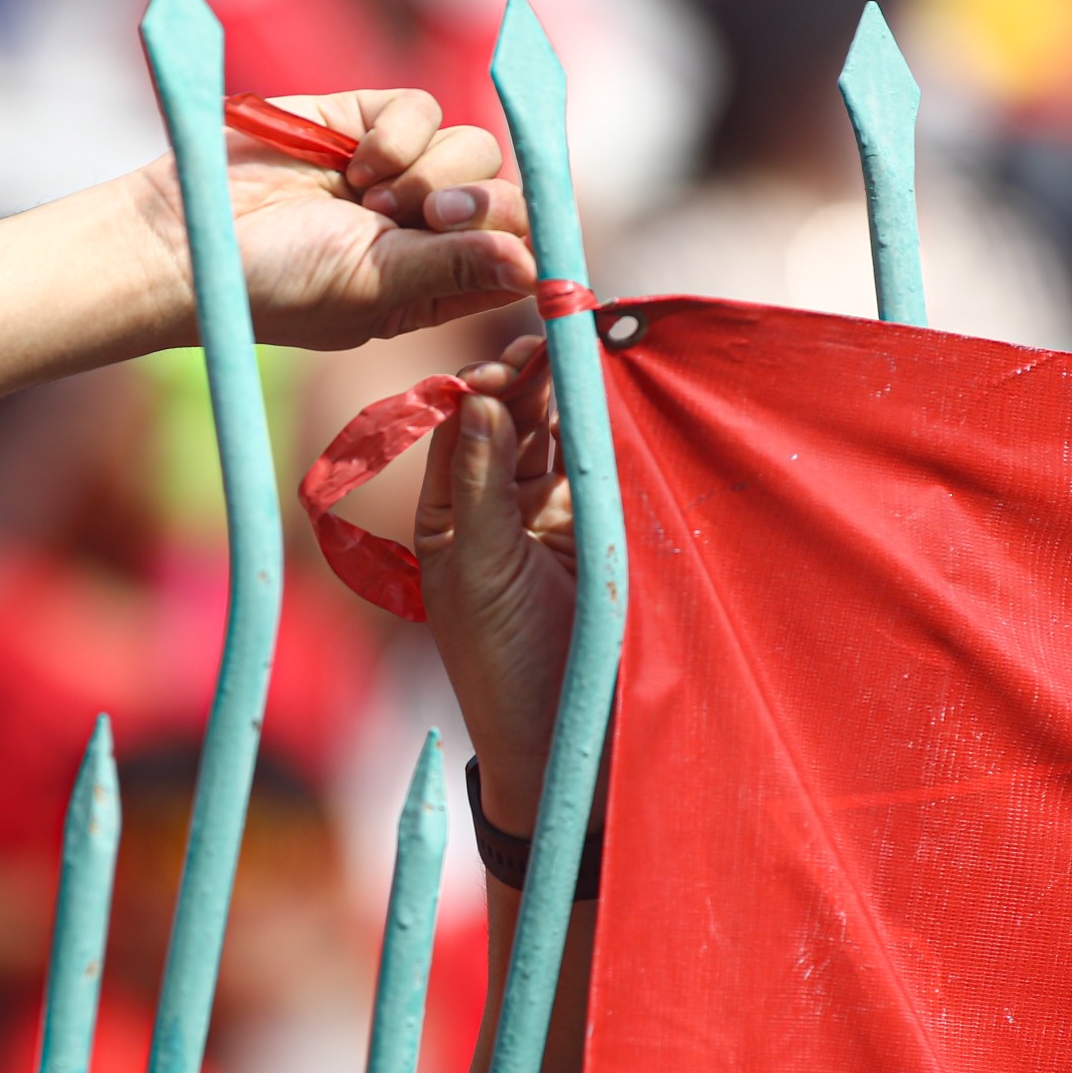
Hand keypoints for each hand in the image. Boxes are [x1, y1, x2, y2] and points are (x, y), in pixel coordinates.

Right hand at [132, 90, 534, 348]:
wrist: (189, 236)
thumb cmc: (273, 286)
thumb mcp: (374, 288)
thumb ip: (454, 268)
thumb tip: (534, 264)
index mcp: (434, 288)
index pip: (514, 256)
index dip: (527, 242)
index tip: (516, 238)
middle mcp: (424, 230)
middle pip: (505, 194)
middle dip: (475, 202)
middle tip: (424, 217)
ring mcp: (400, 172)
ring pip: (473, 145)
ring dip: (432, 169)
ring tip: (369, 198)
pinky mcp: (367, 120)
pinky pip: (423, 106)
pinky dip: (400, 132)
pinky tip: (354, 165)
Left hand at [415, 337, 572, 835]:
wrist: (569, 739)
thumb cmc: (502, 665)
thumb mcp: (476, 572)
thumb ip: (477, 484)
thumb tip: (470, 396)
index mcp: (450, 515)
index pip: (462, 429)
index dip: (484, 387)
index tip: (507, 357)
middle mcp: (499, 507)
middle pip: (515, 420)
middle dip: (534, 376)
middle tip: (558, 333)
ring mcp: (556, 515)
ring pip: (564, 436)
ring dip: (574, 394)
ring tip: (591, 347)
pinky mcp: (606, 530)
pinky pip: (606, 468)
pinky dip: (611, 431)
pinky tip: (621, 393)